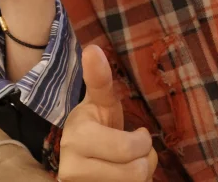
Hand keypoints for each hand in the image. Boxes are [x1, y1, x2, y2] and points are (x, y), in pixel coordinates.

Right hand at [58, 45, 157, 181]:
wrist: (78, 161)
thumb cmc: (96, 127)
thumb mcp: (100, 103)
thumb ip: (99, 79)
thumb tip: (92, 48)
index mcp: (78, 137)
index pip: (128, 148)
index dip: (142, 142)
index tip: (140, 132)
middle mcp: (72, 168)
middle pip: (135, 171)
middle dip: (145, 159)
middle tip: (137, 150)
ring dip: (141, 175)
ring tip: (128, 164)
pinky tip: (121, 177)